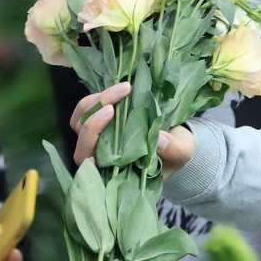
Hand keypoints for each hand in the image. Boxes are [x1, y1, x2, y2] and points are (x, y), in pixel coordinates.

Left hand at [71, 82, 195, 174]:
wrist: (176, 140)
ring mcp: (98, 137)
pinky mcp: (99, 120)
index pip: (90, 165)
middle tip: (116, 103)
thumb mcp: (180, 153)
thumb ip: (171, 150)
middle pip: (82, 139)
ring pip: (80, 120)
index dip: (88, 151)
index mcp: (114, 171)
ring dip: (97, 102)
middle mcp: (101, 156)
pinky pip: (87, 108)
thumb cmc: (174, 153)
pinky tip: (119, 89)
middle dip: (95, 120)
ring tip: (124, 89)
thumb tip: (158, 139)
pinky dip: (98, 96)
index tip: (98, 143)